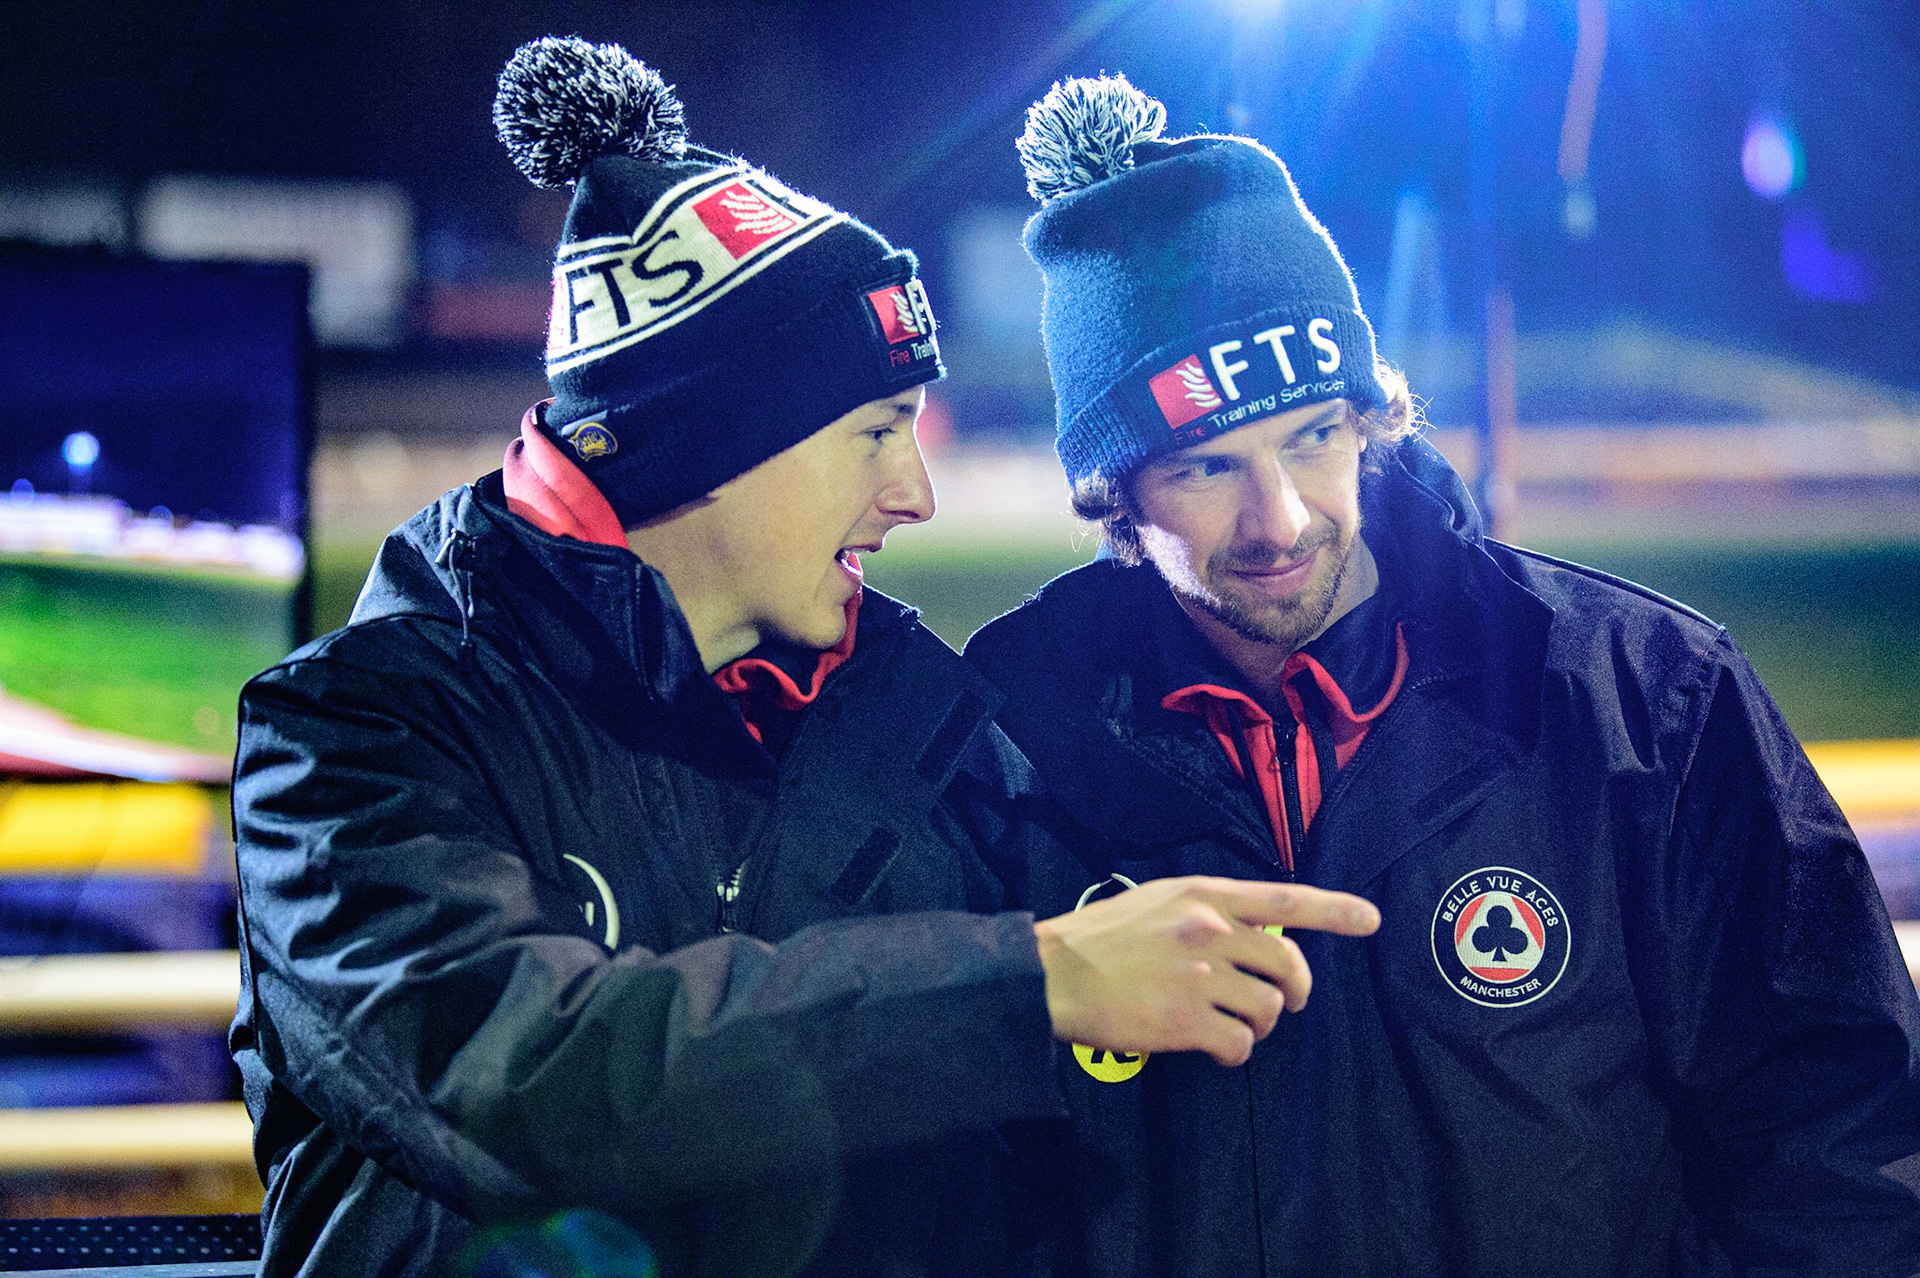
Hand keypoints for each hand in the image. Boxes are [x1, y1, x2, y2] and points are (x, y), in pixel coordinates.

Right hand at [1034, 876, 1379, 1066]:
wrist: (1052, 974)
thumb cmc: (1098, 939)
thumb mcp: (1156, 902)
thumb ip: (1205, 912)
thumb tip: (1248, 937)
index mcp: (1203, 895)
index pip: (1285, 898)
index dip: (1334, 910)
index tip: (1371, 919)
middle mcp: (1211, 930)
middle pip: (1289, 964)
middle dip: (1297, 990)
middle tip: (1287, 1003)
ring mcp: (1202, 976)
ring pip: (1269, 1008)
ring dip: (1258, 1024)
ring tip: (1229, 1025)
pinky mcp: (1187, 1020)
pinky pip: (1240, 1045)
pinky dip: (1235, 1052)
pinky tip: (1214, 1048)